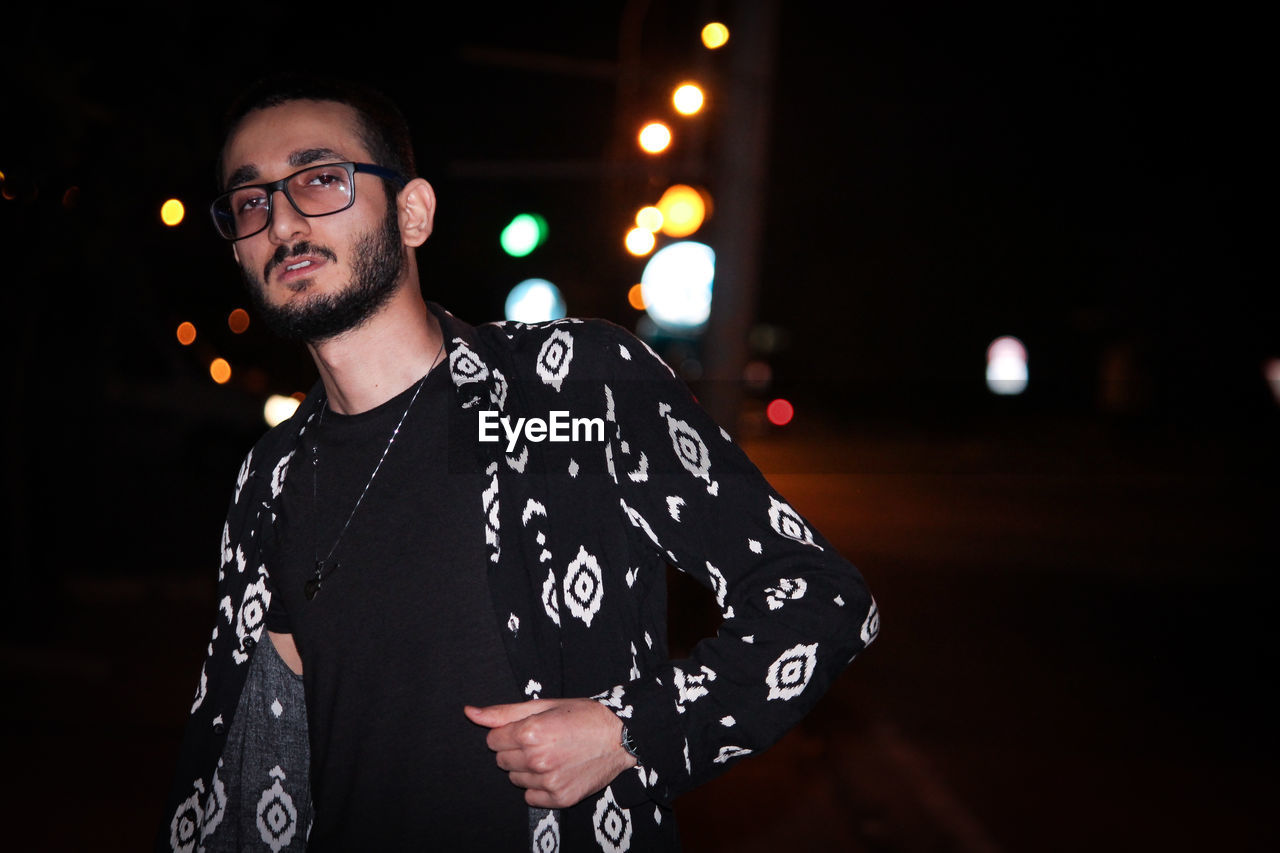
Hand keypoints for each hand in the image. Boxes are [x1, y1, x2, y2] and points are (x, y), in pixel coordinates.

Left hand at [464, 697, 637, 808]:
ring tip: (552, 755)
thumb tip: (469, 713)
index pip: (493, 740)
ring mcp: (549, 781)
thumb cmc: (583, 715)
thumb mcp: (544, 705)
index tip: (527, 729)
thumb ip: (503, 712)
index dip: (508, 733)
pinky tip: (557, 771)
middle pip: (501, 761)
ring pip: (515, 779)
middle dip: (515, 750)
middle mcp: (537, 759)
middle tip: (542, 741)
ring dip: (527, 769)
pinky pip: (530, 798)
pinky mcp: (560, 798)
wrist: (621, 737)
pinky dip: (539, 787)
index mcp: (530, 732)